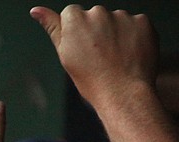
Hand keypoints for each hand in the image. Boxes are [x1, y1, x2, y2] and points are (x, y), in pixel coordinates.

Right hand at [30, 5, 157, 108]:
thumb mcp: (65, 55)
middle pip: (95, 16)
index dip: (76, 33)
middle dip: (97, 32)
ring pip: (116, 21)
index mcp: (75, 19)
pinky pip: (136, 25)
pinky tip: (130, 55)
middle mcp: (98, 12)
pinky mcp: (142, 21)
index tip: (82, 50)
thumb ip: (52, 28)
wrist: (123, 93)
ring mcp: (122, 15)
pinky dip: (134, 37)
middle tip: (100, 58)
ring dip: (116, 34)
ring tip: (116, 59)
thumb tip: (36, 10)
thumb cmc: (91, 80)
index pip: (72, 14)